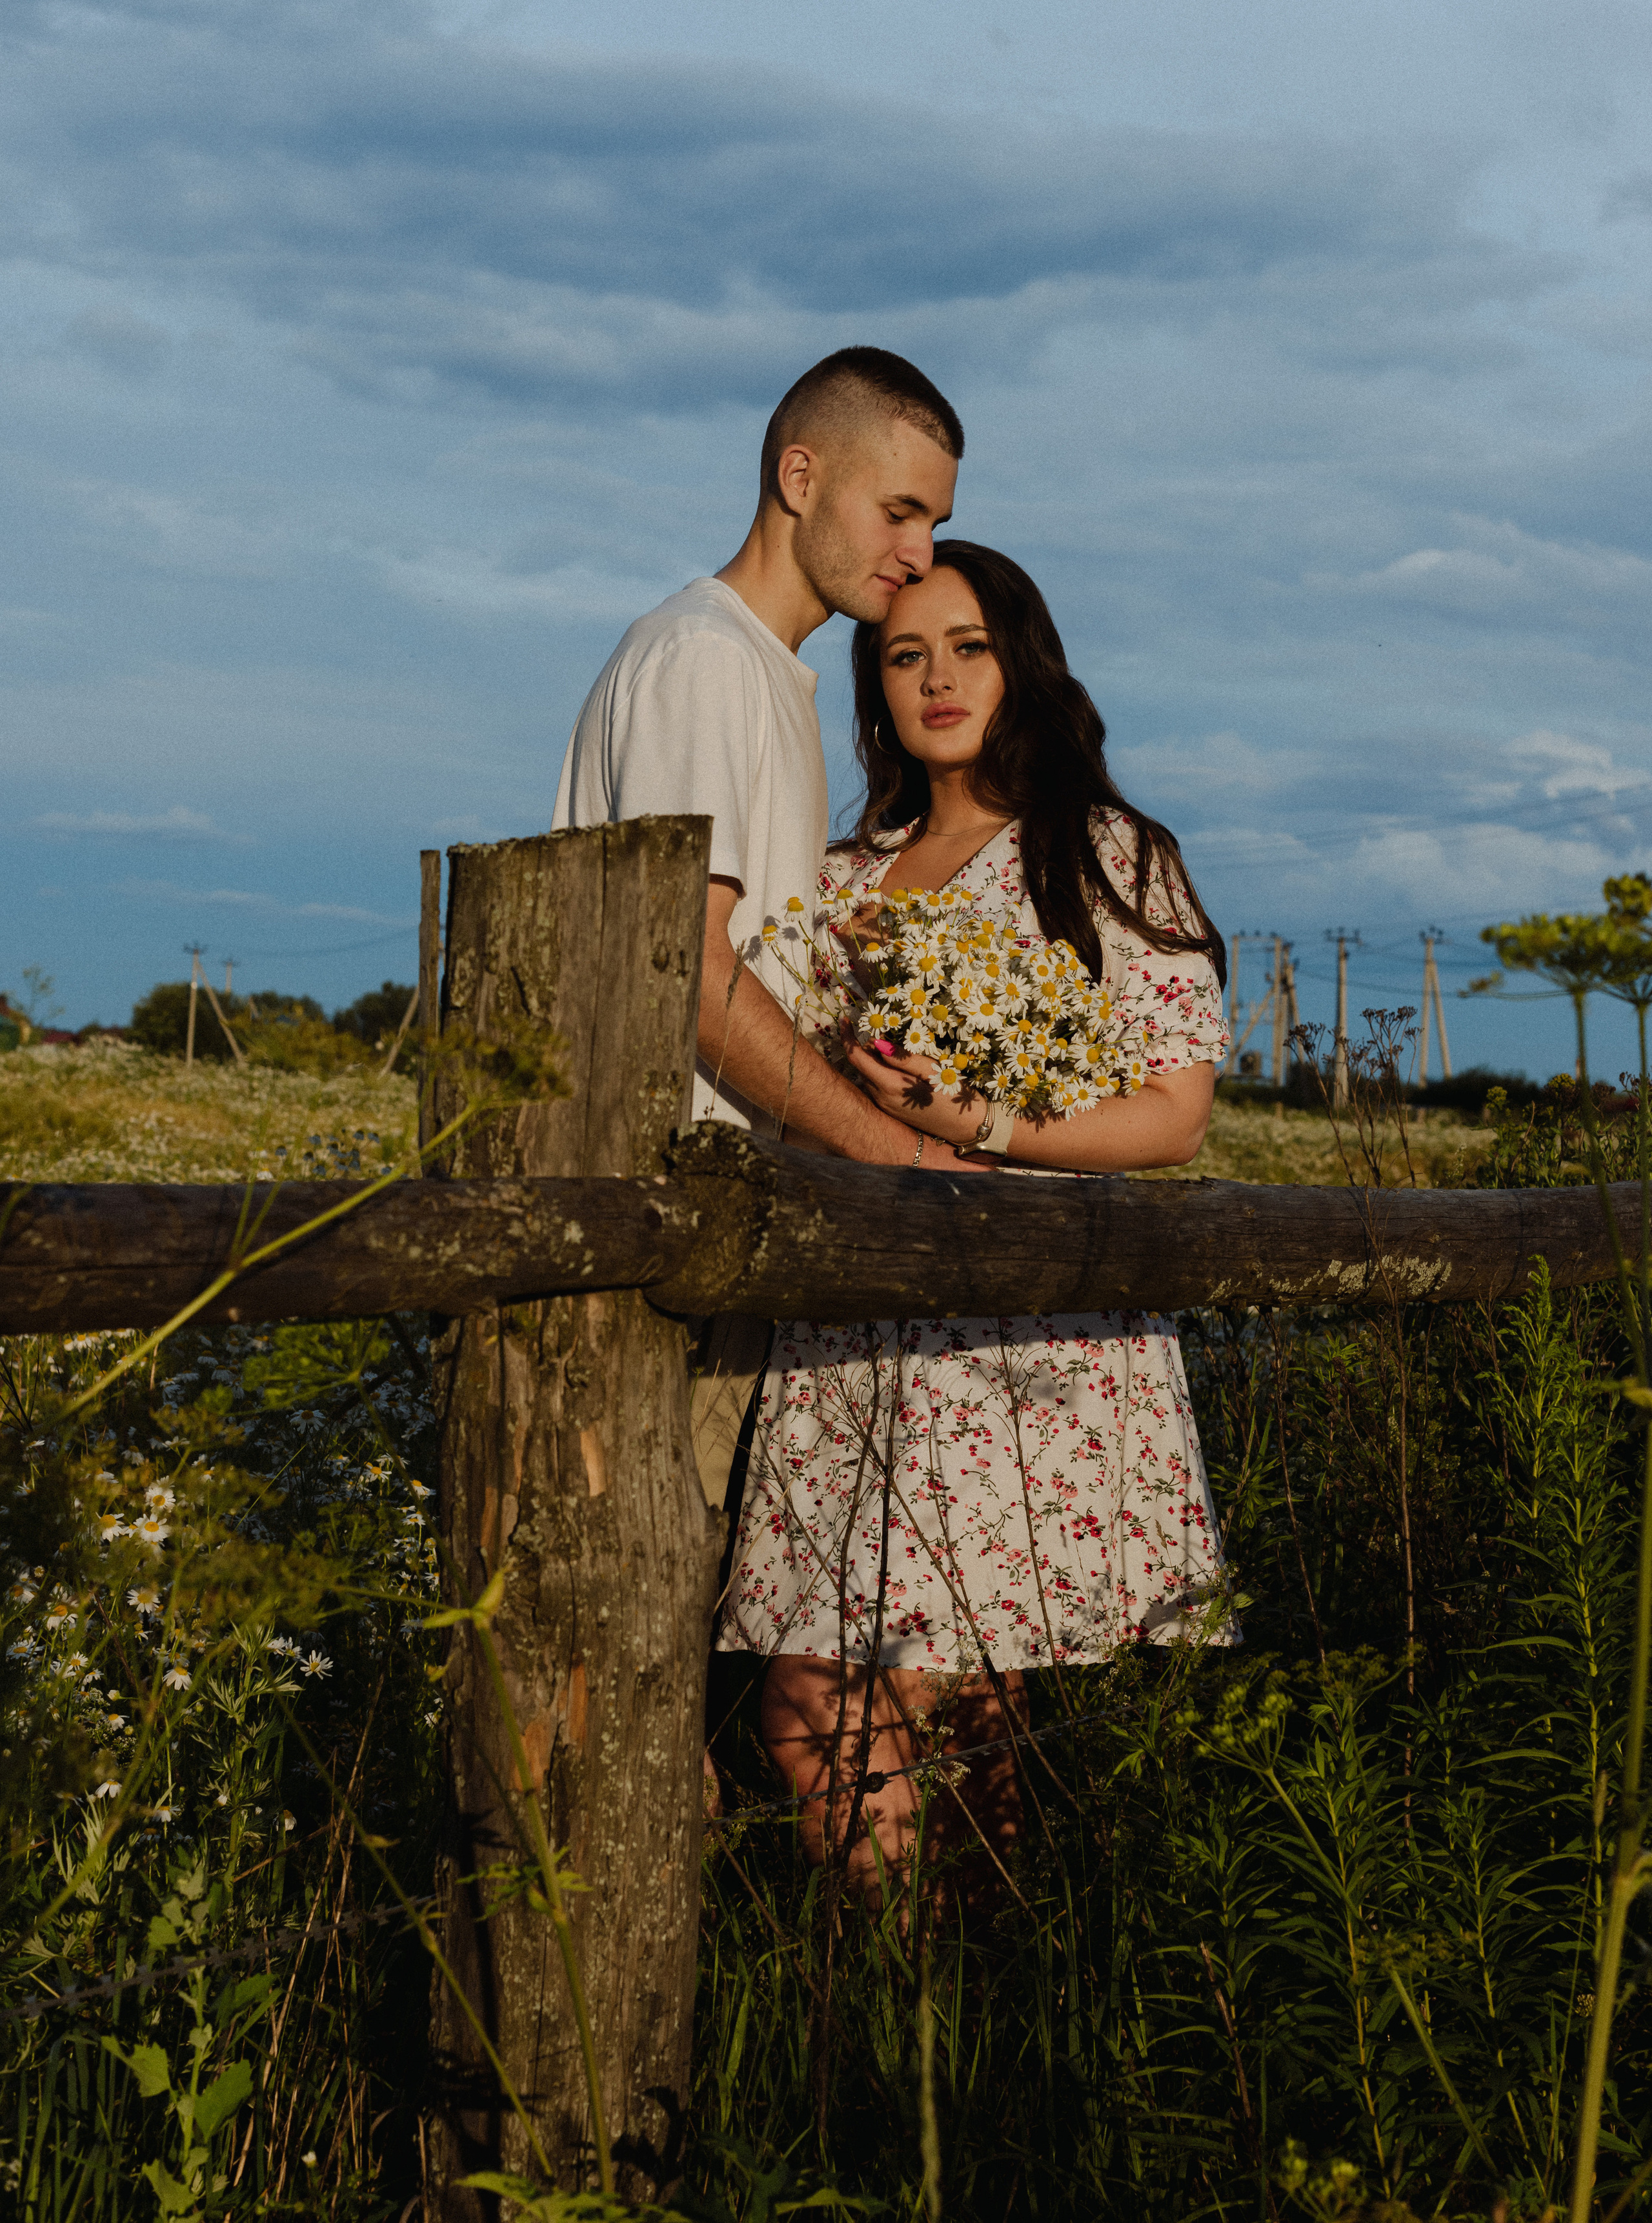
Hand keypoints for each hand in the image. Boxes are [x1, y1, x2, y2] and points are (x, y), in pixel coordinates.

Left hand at [844, 1035, 987, 1153]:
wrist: (966, 1129)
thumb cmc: (954, 1096)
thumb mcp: (932, 1071)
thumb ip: (903, 1058)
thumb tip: (877, 1043)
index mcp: (889, 1086)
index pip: (857, 1059)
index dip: (848, 1038)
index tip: (845, 1020)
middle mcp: (881, 1099)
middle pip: (861, 1067)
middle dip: (865, 1047)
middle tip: (882, 1031)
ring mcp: (885, 1107)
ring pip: (868, 1077)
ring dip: (873, 1060)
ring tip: (893, 1048)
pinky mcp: (892, 1111)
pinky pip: (877, 1087)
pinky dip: (880, 1072)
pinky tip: (899, 1068)